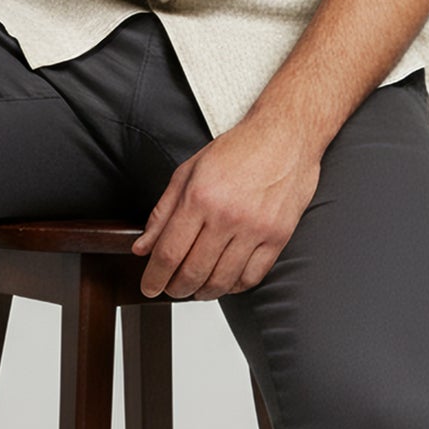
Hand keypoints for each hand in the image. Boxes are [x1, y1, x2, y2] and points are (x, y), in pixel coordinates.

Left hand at [132, 115, 321, 300]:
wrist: (286, 135)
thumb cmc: (238, 150)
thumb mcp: (189, 172)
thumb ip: (163, 212)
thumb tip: (142, 246)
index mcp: (199, 197)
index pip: (169, 252)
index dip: (154, 277)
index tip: (149, 286)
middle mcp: (227, 216)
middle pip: (193, 271)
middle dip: (175, 288)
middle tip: (170, 290)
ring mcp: (255, 229)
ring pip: (222, 280)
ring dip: (203, 292)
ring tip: (195, 289)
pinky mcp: (278, 236)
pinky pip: (252, 276)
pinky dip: (234, 287)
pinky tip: (225, 282)